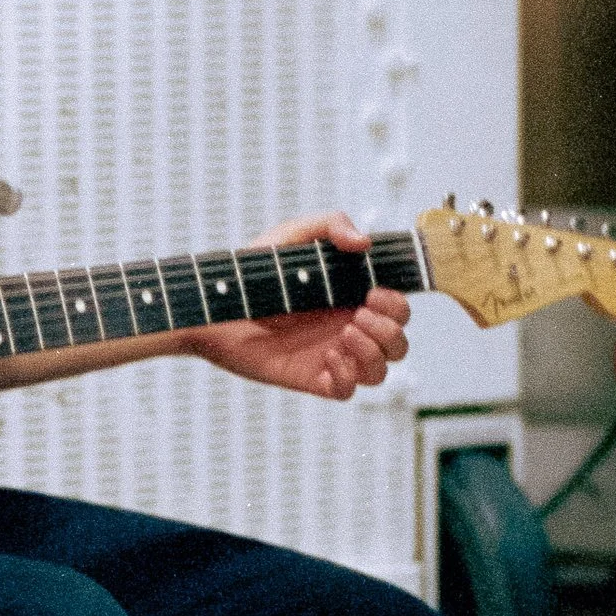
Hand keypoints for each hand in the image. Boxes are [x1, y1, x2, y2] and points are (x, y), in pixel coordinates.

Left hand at [193, 211, 409, 400]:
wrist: (217, 306)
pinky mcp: (312, 378)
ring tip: (343, 335)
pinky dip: (348, 376)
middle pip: (398, 344)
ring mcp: (332, 355)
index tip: (374, 293)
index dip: (397, 305)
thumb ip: (330, 225)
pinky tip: (329, 356)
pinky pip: (348, 391)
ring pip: (380, 371)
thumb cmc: (254, 271)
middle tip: (357, 315)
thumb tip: (363, 242)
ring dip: (373, 354)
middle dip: (389, 330)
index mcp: (351, 297)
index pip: (398, 309)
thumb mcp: (292, 235)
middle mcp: (347, 328)